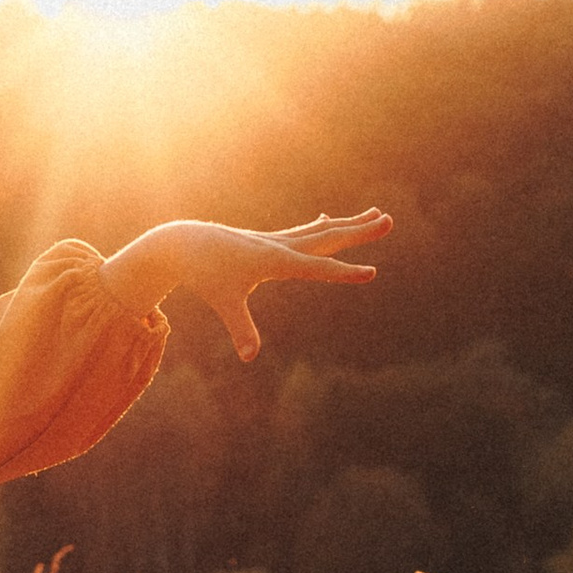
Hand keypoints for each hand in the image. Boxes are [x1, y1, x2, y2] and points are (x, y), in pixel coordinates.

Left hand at [100, 211, 389, 358]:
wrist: (183, 244)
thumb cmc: (204, 274)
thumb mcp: (224, 302)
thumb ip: (241, 328)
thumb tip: (250, 358)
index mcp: (275, 260)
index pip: (317, 268)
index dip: (344, 272)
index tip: (372, 272)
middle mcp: (280, 245)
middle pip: (328, 238)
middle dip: (360, 232)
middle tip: (390, 221)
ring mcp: (277, 240)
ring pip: (321, 231)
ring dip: (350, 224)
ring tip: (377, 215)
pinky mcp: (270, 240)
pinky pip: (304, 232)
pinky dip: (323, 226)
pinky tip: (330, 218)